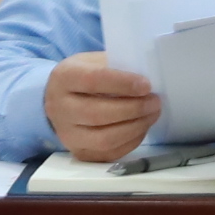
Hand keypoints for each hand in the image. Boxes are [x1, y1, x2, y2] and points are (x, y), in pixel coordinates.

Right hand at [42, 54, 162, 162]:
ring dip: (135, 128)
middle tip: (155, 102)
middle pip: (97, 114)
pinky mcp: (78, 152)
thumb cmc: (84, 75)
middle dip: (133, 109)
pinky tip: (141, 128)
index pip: (93, 80)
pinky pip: (108, 154)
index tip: (146, 85)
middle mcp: (59, 108)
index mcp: (64, 77)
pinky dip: (130, 142)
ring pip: (104, 139)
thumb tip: (149, 77)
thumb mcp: (94, 61)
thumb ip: (117, 66)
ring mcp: (67, 134)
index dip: (122, 83)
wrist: (59, 99)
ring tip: (152, 115)